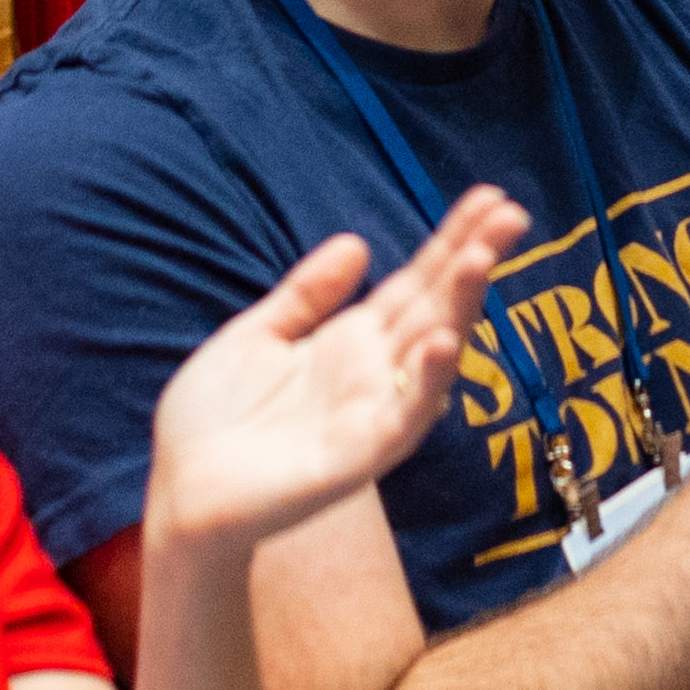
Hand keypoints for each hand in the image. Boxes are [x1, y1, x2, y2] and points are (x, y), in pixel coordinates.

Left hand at [143, 193, 522, 552]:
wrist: (177, 494)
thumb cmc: (212, 422)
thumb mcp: (255, 337)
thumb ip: (305, 296)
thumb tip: (358, 242)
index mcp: (350, 342)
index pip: (415, 281)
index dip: (452, 240)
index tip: (490, 196)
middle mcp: (374, 374)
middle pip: (436, 307)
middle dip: (474, 260)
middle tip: (512, 213)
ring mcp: (371, 415)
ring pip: (431, 356)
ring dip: (460, 310)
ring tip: (481, 260)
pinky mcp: (357, 458)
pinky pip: (403, 419)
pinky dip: (425, 384)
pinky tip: (440, 344)